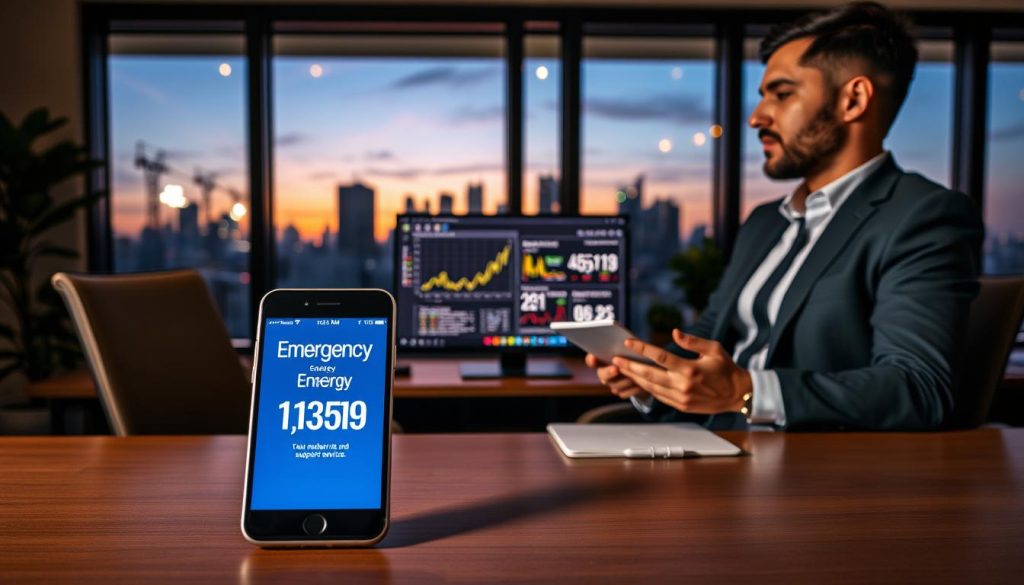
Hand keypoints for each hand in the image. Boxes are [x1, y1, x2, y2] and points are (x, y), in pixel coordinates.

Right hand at [584, 353, 650, 401]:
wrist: (646, 370)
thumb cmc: (635, 354)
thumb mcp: (630, 348)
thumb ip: (623, 347)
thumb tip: (625, 342)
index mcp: (602, 359)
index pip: (591, 360)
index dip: (591, 359)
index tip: (594, 357)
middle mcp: (604, 373)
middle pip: (601, 375)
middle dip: (608, 372)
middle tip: (615, 369)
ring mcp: (612, 384)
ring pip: (613, 386)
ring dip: (624, 381)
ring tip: (634, 376)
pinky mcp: (621, 393)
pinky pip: (623, 394)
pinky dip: (631, 389)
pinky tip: (639, 385)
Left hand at [611, 329, 751, 414]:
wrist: (738, 395)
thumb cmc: (726, 368)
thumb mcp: (714, 349)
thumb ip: (692, 341)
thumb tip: (675, 332)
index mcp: (690, 369)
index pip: (661, 357)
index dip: (643, 349)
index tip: (629, 342)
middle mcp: (683, 385)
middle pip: (649, 375)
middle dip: (629, 366)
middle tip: (615, 359)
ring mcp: (681, 398)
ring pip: (651, 387)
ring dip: (634, 378)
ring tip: (622, 369)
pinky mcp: (681, 406)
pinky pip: (659, 396)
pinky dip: (647, 388)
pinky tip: (638, 380)